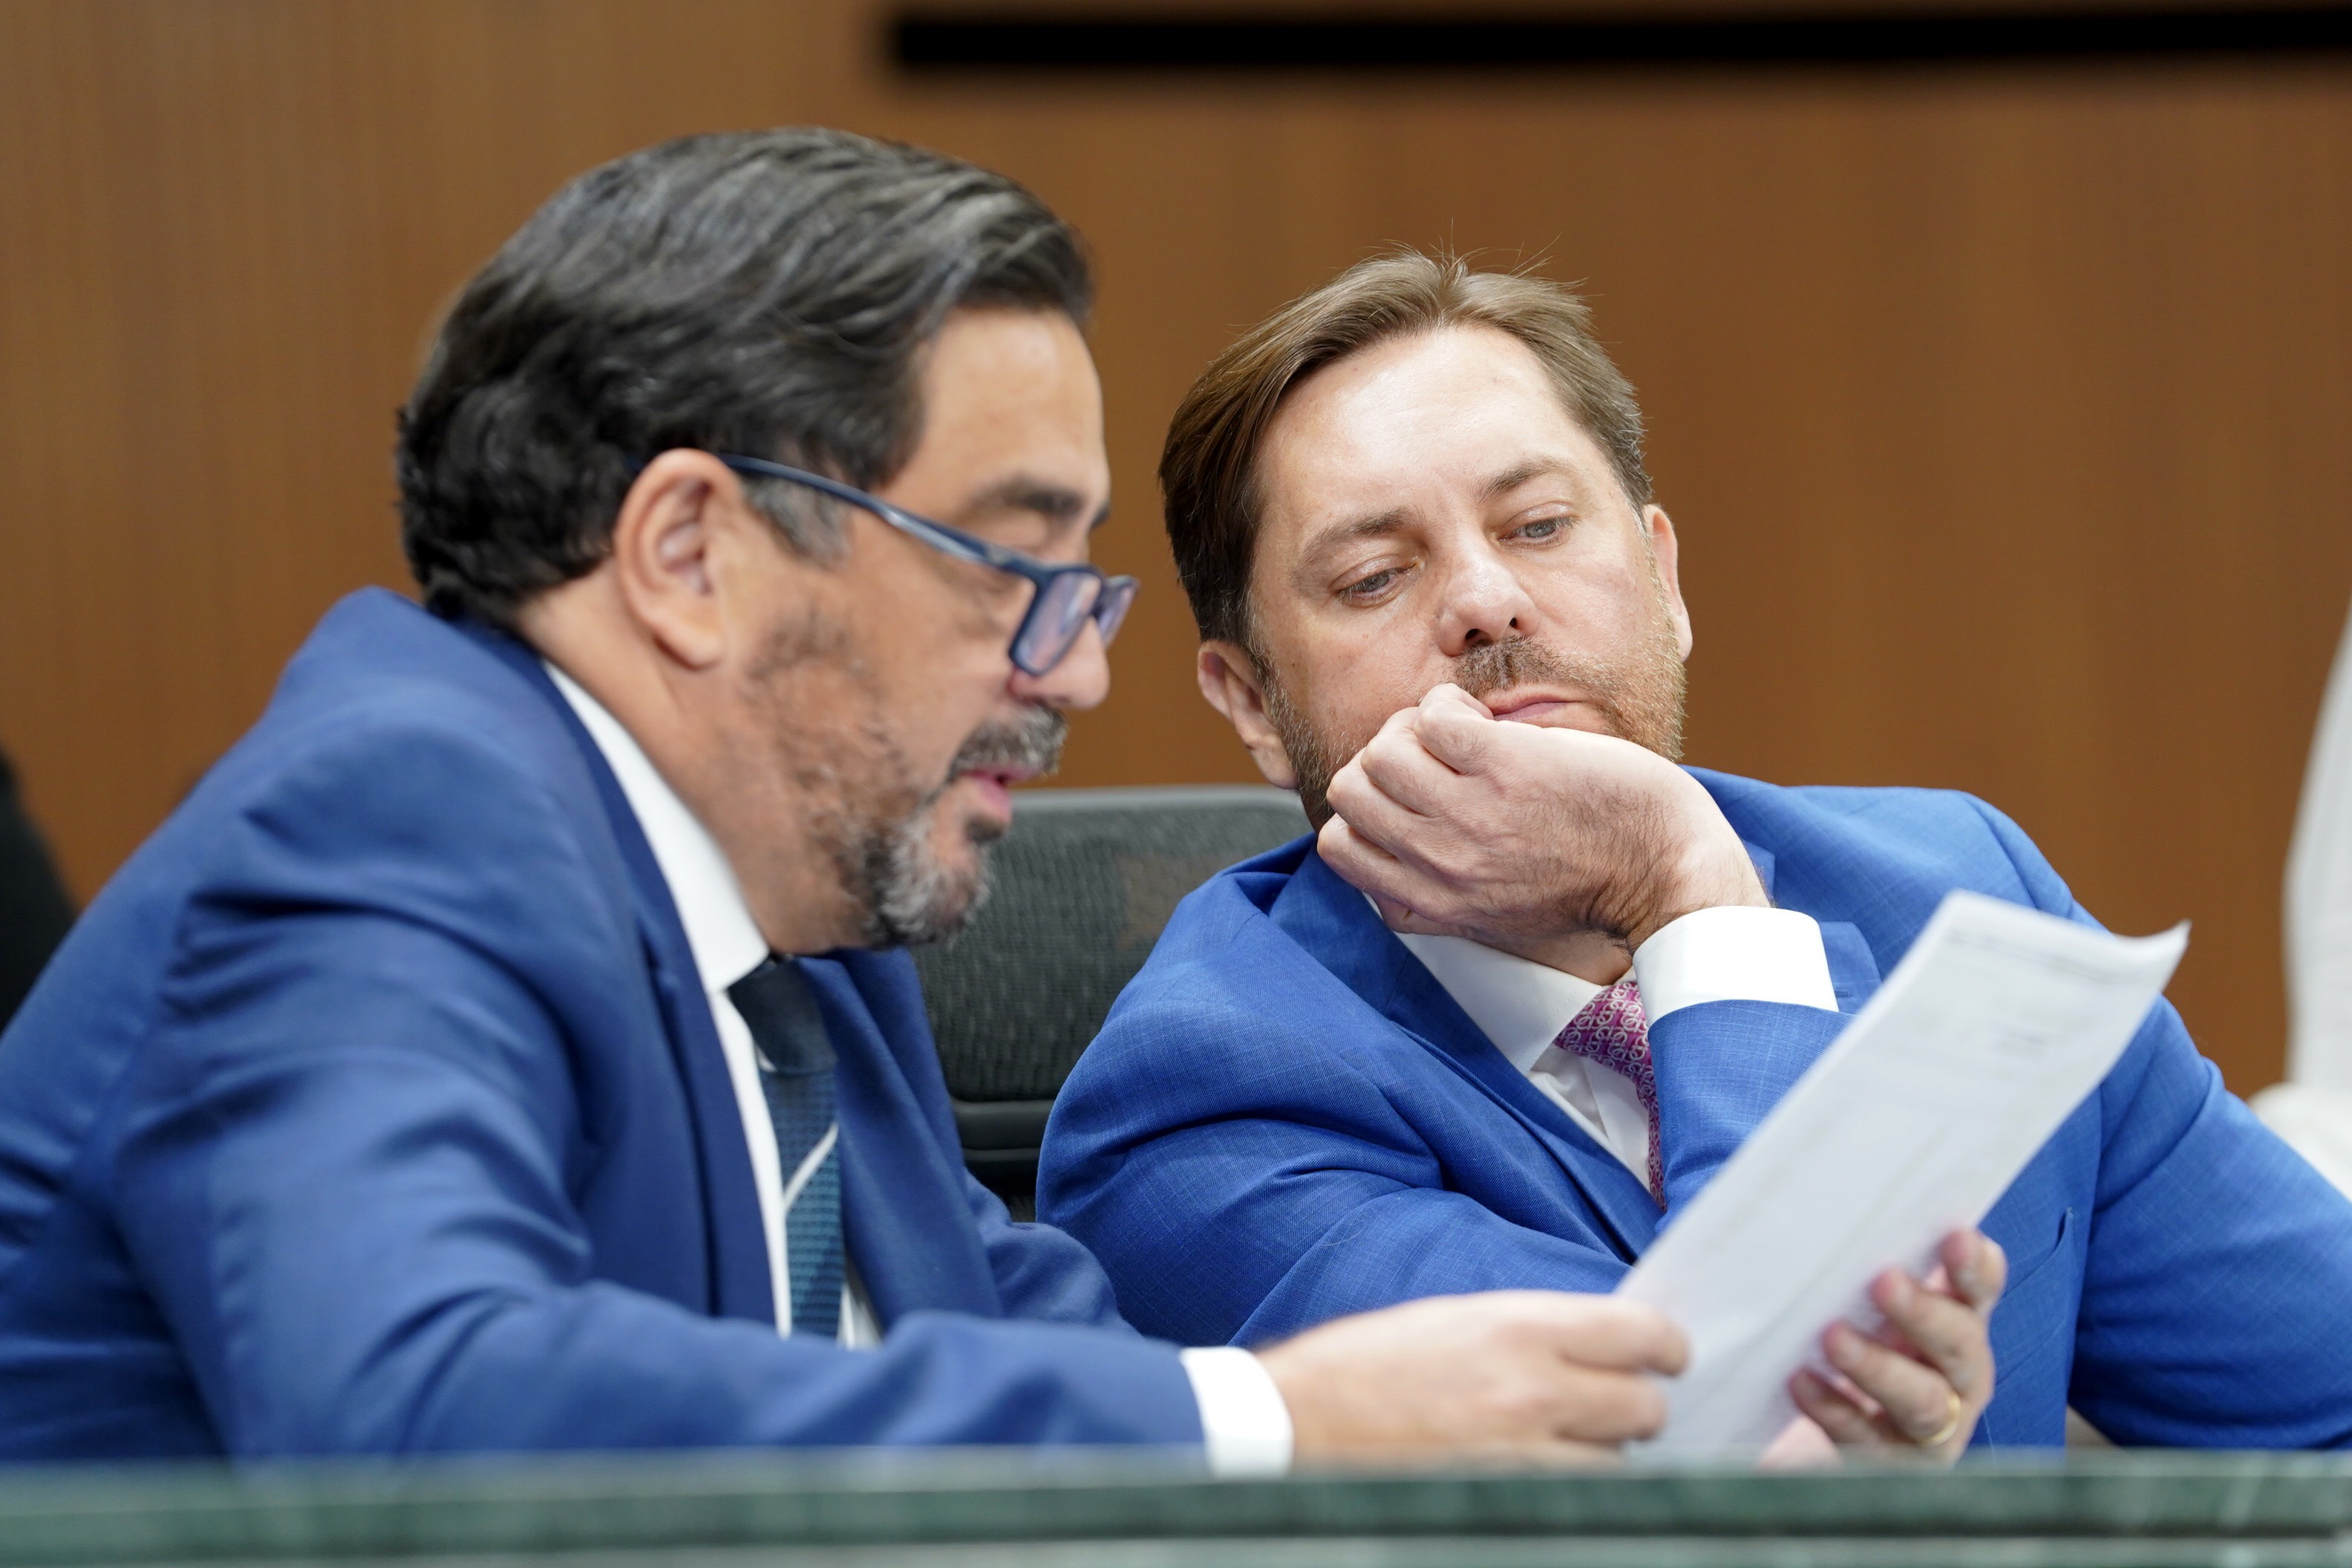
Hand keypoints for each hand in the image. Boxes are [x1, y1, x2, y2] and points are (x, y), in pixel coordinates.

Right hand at [1256, 1290, 1686, 1465]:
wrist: (1298, 1422)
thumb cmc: (1365, 1366)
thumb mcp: (1454, 1318)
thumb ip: (1531, 1330)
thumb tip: (1596, 1344)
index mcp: (1519, 1326)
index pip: (1641, 1334)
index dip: (1665, 1347)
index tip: (1666, 1355)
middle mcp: (1533, 1390)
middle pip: (1644, 1405)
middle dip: (1636, 1405)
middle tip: (1613, 1404)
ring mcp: (1523, 1457)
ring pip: (1620, 1463)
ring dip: (1605, 1454)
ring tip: (1564, 1443)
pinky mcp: (1507, 1502)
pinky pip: (1579, 1500)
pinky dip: (1574, 1489)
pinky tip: (1544, 1474)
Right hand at [1319, 684, 1765, 966]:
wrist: (1665, 869)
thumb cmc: (1593, 883)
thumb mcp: (1497, 916)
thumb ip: (1439, 896)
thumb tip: (1393, 863)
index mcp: (1436, 902)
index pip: (1340, 849)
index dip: (1362, 811)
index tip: (1405, 797)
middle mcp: (1442, 863)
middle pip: (1349, 791)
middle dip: (1381, 761)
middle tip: (1432, 755)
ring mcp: (1470, 814)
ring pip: (1381, 750)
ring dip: (1413, 727)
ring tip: (1458, 732)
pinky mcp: (1504, 767)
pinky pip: (1432, 717)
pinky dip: (1450, 705)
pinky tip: (1484, 718)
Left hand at [1788, 1229, 2006, 1463]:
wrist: (1828, 1429)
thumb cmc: (1856, 1339)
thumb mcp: (1870, 1304)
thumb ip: (1874, 1265)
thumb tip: (1834, 1205)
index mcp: (1958, 1325)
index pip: (1979, 1291)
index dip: (1974, 1268)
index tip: (1956, 1238)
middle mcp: (1958, 1377)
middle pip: (1959, 1347)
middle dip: (1925, 1314)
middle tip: (1883, 1281)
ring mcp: (1930, 1428)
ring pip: (1923, 1402)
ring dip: (1880, 1366)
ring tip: (1833, 1337)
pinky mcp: (1888, 1463)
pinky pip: (1865, 1439)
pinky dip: (1833, 1408)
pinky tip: (1801, 1381)